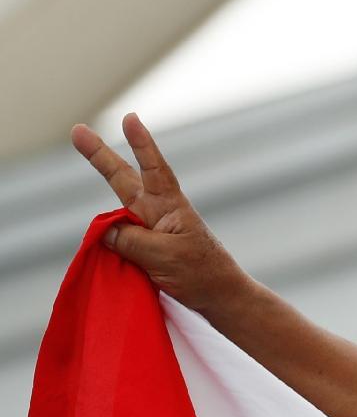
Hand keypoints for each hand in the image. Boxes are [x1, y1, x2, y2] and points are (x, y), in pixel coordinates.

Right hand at [70, 114, 254, 315]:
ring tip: (149, 260)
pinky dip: (111, 247)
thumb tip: (102, 230)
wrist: (219, 297)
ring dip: (109, 228)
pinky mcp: (141, 247)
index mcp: (170, 206)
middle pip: (122, 178)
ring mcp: (147, 229)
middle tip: (77, 130)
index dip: (142, 144)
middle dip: (99, 155)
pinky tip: (121, 263)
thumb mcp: (164, 256)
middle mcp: (155, 211)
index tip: (131, 118)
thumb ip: (129, 240)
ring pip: (116, 216)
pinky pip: (116, 241)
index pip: (154, 168)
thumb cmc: (200, 272)